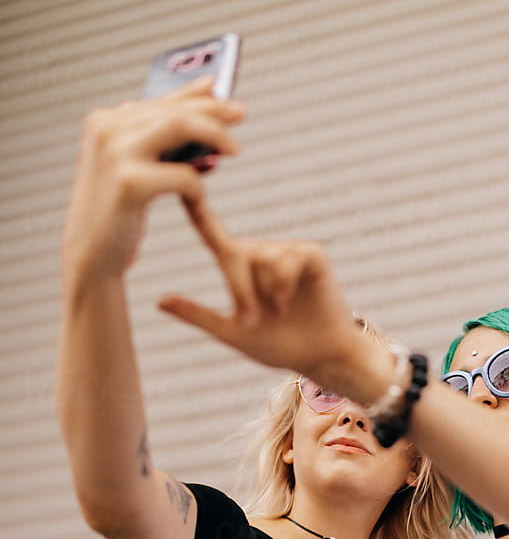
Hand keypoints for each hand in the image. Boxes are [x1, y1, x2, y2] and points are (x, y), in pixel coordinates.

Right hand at [62, 77, 244, 284]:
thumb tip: (203, 100)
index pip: (159, 99)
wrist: (91, 255)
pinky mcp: (130, 183)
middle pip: (172, 110)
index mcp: (104, 121)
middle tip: (241, 114)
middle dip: (212, 112)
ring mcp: (115, 154)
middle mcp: (106, 129)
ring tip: (234, 149)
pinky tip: (199, 200)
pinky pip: (182, 176)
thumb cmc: (117, 212)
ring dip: (213, 136)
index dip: (195, 95)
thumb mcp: (136, 166)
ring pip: (179, 127)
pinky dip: (198, 187)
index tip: (223, 93)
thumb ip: (160, 137)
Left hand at [157, 199, 387, 398]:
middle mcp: (262, 253)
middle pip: (235, 254)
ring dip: (266, 292)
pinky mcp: (311, 254)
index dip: (197, 210)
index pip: (213, 234)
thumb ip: (197, 314)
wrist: (321, 356)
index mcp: (240, 267)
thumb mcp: (232, 333)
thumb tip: (158, 300)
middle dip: (240, 290)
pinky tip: (289, 301)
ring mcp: (288, 252)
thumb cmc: (279, 346)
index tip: (180, 182)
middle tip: (254, 319)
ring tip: (280, 311)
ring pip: (262, 259)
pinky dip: (284, 283)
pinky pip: (287, 259)